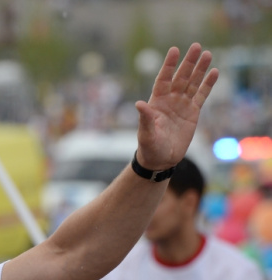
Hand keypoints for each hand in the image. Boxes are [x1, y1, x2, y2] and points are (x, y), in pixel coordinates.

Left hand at [135, 44, 218, 171]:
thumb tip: (139, 104)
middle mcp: (170, 100)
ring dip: (200, 69)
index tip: (174, 50)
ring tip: (207, 54)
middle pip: (180, 77)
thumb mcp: (146, 133)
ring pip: (192, 83)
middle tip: (196, 46)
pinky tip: (214, 72)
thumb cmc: (149, 147)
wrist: (161, 159)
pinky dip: (208, 84)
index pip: (163, 79)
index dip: (169, 65)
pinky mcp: (193, 112)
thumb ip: (146, 118)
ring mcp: (182, 105)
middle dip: (188, 62)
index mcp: (156, 102)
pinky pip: (202, 95)